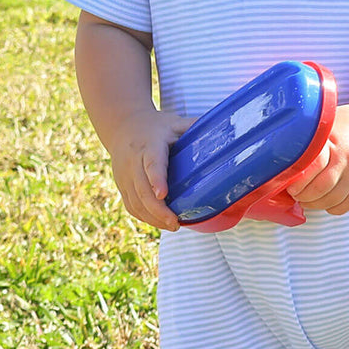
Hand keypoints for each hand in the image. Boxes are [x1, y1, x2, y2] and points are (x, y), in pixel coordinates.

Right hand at [108, 109, 193, 231]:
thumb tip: (226, 129)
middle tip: (175, 223)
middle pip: (142, 189)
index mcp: (149, 144)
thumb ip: (194, 127)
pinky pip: (131, 206)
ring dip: (152, 218)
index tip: (163, 194)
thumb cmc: (156, 126)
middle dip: (157, 210)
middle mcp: (133, 161)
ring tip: (172, 226)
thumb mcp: (174, 122)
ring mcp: (124, 175)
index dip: (156, 179)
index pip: (152, 163)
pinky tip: (159, 222)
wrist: (123, 126)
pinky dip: (145, 217)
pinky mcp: (121, 185)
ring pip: (135, 202)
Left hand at [284, 105, 348, 215]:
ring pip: (333, 199)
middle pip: (322, 187)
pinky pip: (348, 205)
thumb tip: (281, 149)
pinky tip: (324, 202)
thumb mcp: (327, 122)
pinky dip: (332, 208)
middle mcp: (347, 160)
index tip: (289, 183)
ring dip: (315, 204)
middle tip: (295, 194)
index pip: (313, 166)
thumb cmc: (346, 122)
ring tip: (305, 200)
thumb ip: (310, 137)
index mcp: (334, 143)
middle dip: (304, 196)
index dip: (298, 180)